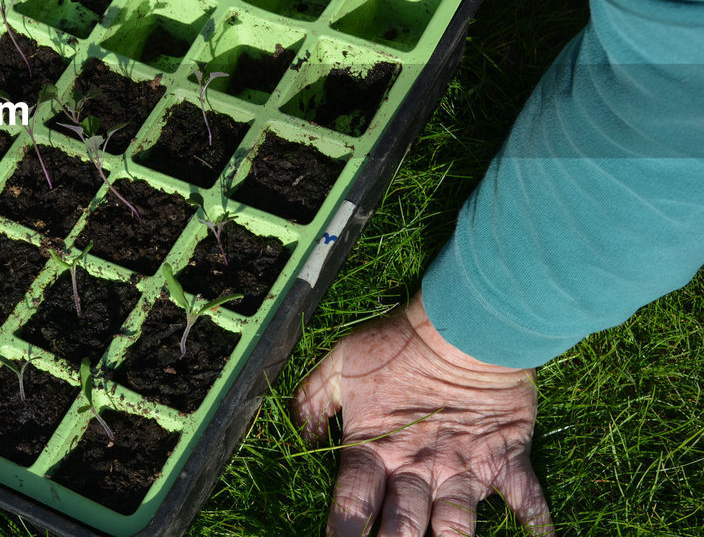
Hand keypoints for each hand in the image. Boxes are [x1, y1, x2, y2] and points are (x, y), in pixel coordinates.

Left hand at [292, 290, 553, 535]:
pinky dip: (537, 522)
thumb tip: (302, 438)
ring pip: (456, 525)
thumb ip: (313, 401)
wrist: (461, 325)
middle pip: (403, 525)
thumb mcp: (340, 364)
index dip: (343, 531)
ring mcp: (463, 467)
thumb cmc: (396, 344)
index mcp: (376, 448)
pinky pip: (526, 498)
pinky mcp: (504, 458)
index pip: (353, 502)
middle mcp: (418, 467)